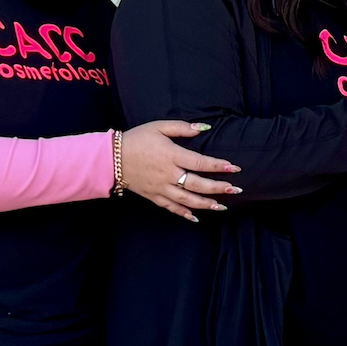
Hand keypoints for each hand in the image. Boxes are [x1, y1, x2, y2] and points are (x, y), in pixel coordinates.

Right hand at [120, 120, 240, 221]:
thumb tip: (203, 128)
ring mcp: (161, 188)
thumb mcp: (158, 127)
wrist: (111, 157)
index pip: (200, 163)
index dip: (219, 166)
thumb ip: (182, 127)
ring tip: (222, 206)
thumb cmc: (137, 139)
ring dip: (206, 204)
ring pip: (187, 200)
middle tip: (236, 189)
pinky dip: (184, 214)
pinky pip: (171, 207)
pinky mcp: (153, 196)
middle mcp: (168, 174)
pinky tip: (196, 218)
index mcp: (171, 155)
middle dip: (219, 188)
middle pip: (198, 184)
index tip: (234, 168)